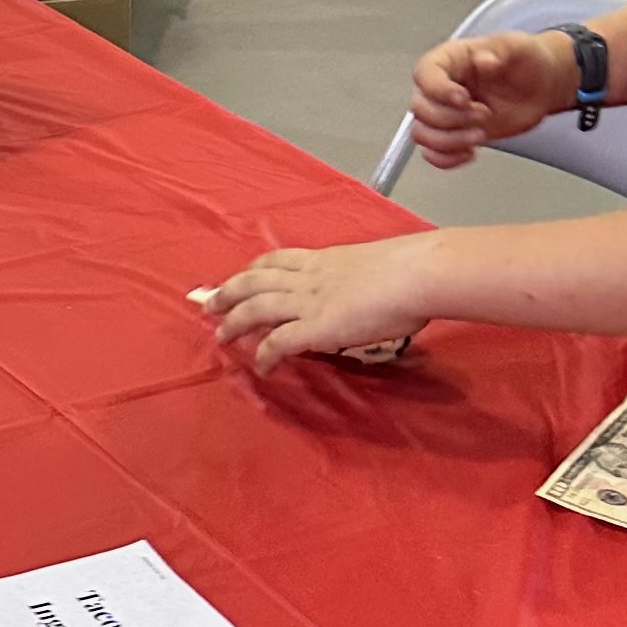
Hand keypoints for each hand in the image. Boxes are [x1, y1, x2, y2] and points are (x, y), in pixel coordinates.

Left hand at [197, 237, 432, 376]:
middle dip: (228, 291)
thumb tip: (370, 292)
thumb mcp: (377, 266)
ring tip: (219, 336)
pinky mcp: (316, 327)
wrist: (418, 274)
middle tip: (209, 303)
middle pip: (255, 280)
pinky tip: (260, 367)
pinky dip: (265, 354)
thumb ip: (362, 280)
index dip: (254, 269)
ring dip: (234, 321)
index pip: (278, 260)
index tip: (239, 275)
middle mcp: (310, 277)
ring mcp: (310, 301)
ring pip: (256, 307)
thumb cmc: (412, 269)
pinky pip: (279, 342)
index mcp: (325, 259)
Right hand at [408, 29, 568, 171]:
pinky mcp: (454, 134)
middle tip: (484, 115)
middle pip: (421, 108)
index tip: (464, 99)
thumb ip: (501, 51)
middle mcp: (441, 86)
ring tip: (480, 135)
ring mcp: (446, 112)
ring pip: (422, 133)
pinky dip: (446, 158)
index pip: (425, 73)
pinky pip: (432, 152)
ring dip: (449, 141)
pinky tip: (470, 152)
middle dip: (453, 118)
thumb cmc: (525, 61)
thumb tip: (484, 60)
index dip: (439, 90)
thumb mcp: (518, 48)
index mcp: (450, 59)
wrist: (540, 86)